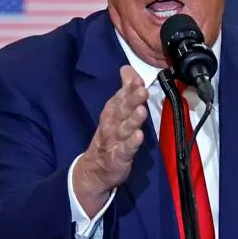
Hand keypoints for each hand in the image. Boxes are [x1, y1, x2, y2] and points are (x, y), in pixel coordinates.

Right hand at [72, 65, 148, 216]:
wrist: (95, 169)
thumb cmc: (111, 135)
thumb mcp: (116, 111)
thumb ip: (125, 90)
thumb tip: (127, 68)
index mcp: (112, 112)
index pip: (120, 97)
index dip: (129, 88)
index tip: (137, 79)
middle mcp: (112, 124)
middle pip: (122, 110)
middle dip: (132, 100)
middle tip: (142, 90)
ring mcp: (115, 141)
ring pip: (125, 128)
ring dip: (133, 119)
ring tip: (142, 110)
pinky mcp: (119, 157)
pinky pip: (126, 149)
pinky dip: (132, 143)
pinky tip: (139, 136)